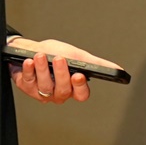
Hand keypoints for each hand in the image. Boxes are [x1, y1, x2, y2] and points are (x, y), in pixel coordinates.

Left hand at [8, 37, 122, 104]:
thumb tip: (119, 69)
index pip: (81, 95)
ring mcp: (41, 92)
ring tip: (41, 56)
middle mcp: (58, 93)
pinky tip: (29, 61)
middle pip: (62, 91)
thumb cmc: (56, 53)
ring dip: (42, 69)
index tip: (78, 75)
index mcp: (73, 88)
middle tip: (59, 58)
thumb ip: (98, 64)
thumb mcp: (79, 56)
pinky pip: (27, 81)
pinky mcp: (26, 87)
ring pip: (44, 87)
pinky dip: (28, 70)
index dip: (80, 87)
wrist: (32, 49)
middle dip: (60, 74)